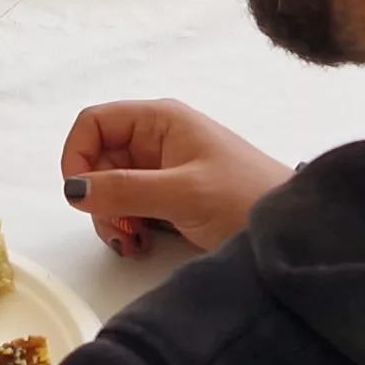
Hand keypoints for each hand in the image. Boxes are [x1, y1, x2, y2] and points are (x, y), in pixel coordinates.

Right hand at [63, 99, 287, 255]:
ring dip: (111, 216)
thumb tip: (73, 190)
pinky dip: (128, 225)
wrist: (291, 227)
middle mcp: (157, 138)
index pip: (95, 123)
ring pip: (110, 187)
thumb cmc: (243, 197)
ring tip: (132, 242)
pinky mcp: (170, 196)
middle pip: (98, 159)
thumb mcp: (181, 193)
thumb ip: (125, 189)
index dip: (78, 155)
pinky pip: (130, 205)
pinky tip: (141, 244)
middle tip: (118, 230)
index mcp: (160, 120)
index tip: (79, 197)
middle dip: (97, 196)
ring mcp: (163, 168)